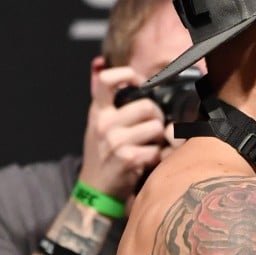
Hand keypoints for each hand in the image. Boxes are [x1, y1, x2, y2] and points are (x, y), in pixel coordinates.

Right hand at [78, 58, 166, 200]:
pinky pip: (157, 150)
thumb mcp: (97, 123)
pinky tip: (147, 161)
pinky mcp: (127, 158)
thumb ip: (103, 97)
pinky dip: (158, 157)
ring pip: (157, 128)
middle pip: (148, 106)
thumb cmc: (103, 155)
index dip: (129, 76)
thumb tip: (98, 62)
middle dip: (157, 118)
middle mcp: (104, 123)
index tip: (140, 84)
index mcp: (98, 111)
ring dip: (160, 140)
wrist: (96, 191)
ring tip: (149, 147)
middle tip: (153, 129)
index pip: (108, 80)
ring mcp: (114, 141)